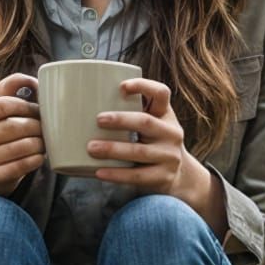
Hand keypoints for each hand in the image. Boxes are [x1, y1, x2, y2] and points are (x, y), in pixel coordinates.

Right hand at [0, 73, 44, 193]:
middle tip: (45, 129)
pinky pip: (21, 166)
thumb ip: (11, 92)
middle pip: (15, 126)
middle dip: (37, 126)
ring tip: (43, 143)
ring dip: (39, 144)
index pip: (4, 104)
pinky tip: (39, 157)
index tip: (37, 111)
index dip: (26, 106)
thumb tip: (34, 80)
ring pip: (21, 146)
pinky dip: (36, 160)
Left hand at [88, 78, 205, 202]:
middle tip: (98, 119)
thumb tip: (85, 100)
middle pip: (146, 122)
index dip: (143, 86)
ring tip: (91, 148)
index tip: (121, 87)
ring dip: (113, 149)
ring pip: (139, 152)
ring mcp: (170, 156)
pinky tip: (99, 172)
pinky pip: (137, 176)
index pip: (161, 93)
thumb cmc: (153, 142)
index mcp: (165, 115)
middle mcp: (171, 133)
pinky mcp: (163, 177)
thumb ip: (132, 112)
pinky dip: (116, 174)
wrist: (179, 175)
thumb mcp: (151, 124)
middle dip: (121, 120)